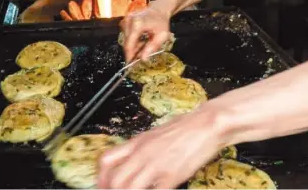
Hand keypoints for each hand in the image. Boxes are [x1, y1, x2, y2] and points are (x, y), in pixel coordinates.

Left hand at [97, 109, 224, 188]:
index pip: (107, 161)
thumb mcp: (156, 133)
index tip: (103, 186)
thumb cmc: (186, 126)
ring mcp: (156, 165)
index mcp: (137, 142)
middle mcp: (142, 154)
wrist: (207, 123)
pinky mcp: (172, 176)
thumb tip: (133, 160)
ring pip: (129, 189)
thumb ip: (143, 148)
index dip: (101, 179)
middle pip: (115, 180)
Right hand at [120, 3, 171, 61]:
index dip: (129, 56)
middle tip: (141, 57)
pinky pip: (126, 35)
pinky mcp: (125, 21)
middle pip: (127, 42)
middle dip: (133, 52)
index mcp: (137, 24)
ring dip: (134, 46)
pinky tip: (141, 40)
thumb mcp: (162, 36)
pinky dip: (133, 40)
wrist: (159, 10)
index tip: (130, 65)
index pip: (129, 44)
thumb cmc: (162, 22)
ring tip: (144, 45)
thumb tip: (143, 59)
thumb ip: (152, 48)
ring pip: (126, 39)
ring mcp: (125, 20)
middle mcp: (129, 21)